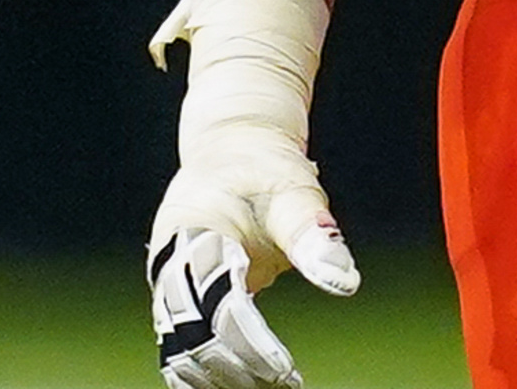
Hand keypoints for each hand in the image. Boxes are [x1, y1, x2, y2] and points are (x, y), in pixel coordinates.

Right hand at [145, 0, 359, 388]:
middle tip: (281, 384)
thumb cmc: (264, 167)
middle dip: (235, 364)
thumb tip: (345, 280)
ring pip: (184, 346)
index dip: (244, 337)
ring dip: (222, 374)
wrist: (232, 151)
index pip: (213, 297)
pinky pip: (189, 344)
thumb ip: (313, 233)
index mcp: (192, 230)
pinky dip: (215, 369)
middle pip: (192, 331)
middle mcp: (171, 263)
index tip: (280, 366)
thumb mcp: (294, 190)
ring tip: (271, 388)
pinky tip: (249, 385)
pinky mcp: (182, 300)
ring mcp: (171, 284)